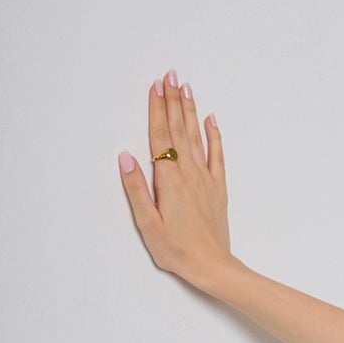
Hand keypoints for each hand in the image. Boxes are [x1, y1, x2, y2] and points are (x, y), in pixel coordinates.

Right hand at [118, 69, 232, 290]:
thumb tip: (125, 157)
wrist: (213, 267)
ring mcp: (206, 180)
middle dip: (173, 100)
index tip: (156, 85)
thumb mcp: (148, 223)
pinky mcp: (218, 189)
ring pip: (197, 138)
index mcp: (170, 180)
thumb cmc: (177, 250)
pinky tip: (211, 120)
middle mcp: (190, 174)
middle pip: (179, 130)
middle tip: (171, 75)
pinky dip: (214, 136)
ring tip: (186, 88)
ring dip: (190, 111)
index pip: (161, 137)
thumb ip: (136, 189)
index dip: (157, 109)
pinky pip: (217, 156)